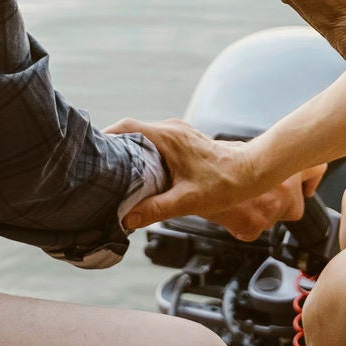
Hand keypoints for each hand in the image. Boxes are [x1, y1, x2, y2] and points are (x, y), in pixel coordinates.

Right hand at [107, 116, 325, 240]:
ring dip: (129, 153)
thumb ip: (156, 209)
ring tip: (114, 174)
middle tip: (98, 169)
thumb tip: (126, 219)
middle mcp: (171, 129)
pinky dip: (143, 155)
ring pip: (143, 138)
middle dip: (113, 148)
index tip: (91, 152)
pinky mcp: (184, 141)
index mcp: (167, 136)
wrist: (255, 171)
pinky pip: (155, 143)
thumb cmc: (227, 183)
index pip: (125, 127)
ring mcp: (178, 133)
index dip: (105, 137)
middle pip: (131, 132)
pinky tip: (140, 175)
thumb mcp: (188, 200)